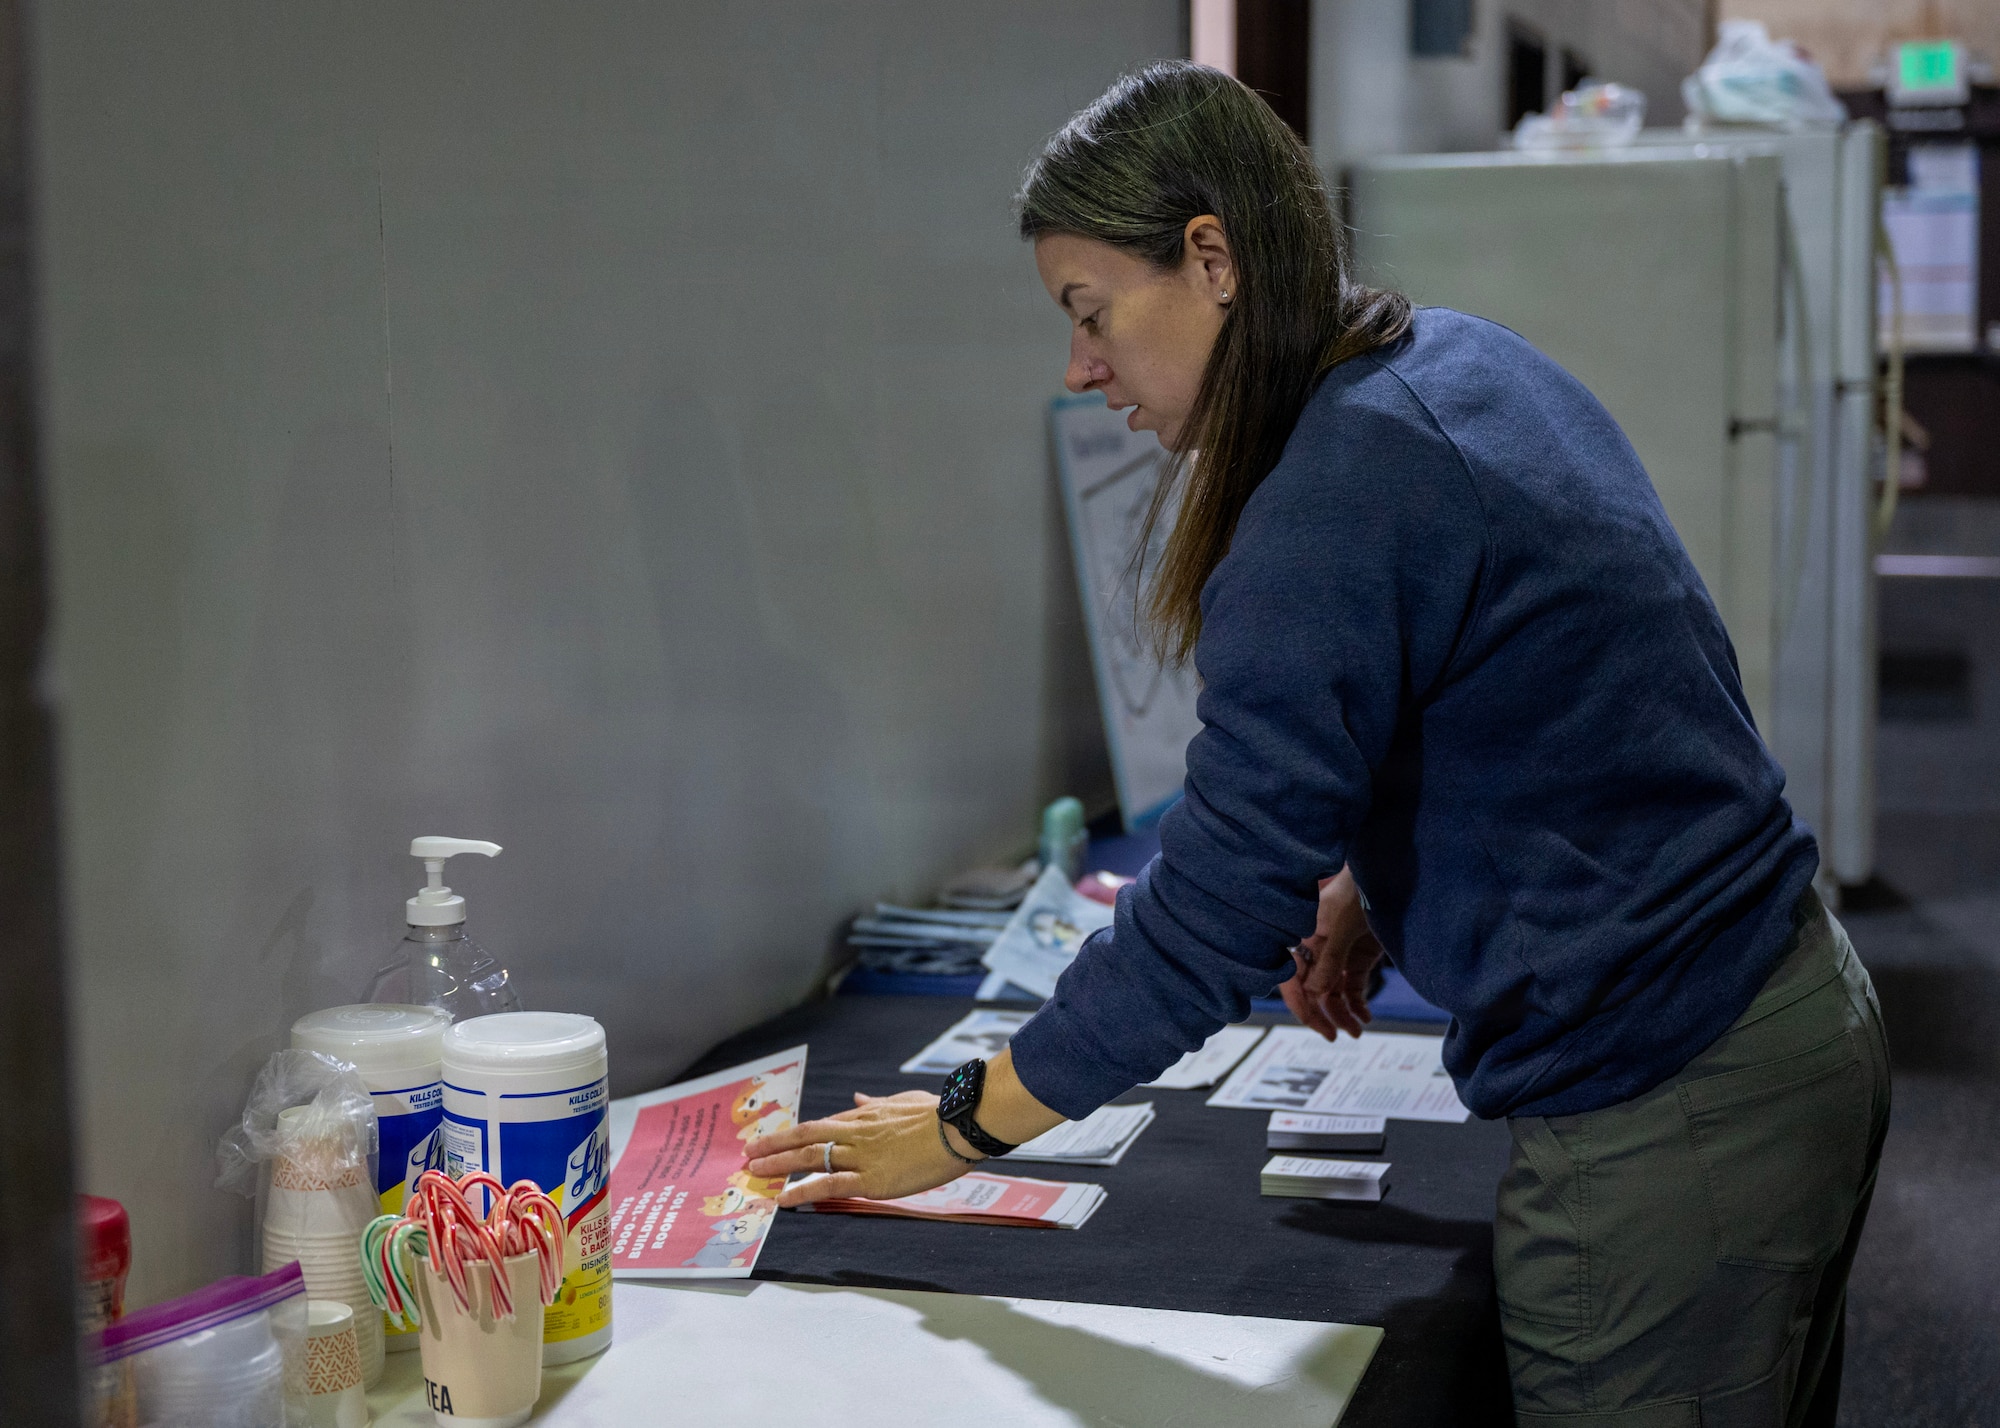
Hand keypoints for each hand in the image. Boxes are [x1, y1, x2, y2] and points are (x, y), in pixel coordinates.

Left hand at [743, 1091, 970, 1207]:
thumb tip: (857, 1098)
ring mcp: (861, 1156)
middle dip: (775, 1145)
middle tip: (750, 1153)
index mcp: (865, 1116)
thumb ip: (878, 1103)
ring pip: (809, 1159)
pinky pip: (828, 1185)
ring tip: (754, 1172)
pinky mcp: (870, 1180)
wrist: (959, 1126)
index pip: (823, 1126)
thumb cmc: (940, 1114)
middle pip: (806, 1137)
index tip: (777, 1139)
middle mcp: (856, 1134)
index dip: (796, 1134)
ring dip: (778, 1165)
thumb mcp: (904, 1101)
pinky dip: (802, 1192)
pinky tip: (782, 1199)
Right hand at [1281, 865, 1381, 1040]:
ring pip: (1334, 993)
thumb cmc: (1359, 890)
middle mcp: (1318, 950)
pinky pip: (1353, 987)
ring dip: (1343, 1014)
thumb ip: (1328, 960)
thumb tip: (1313, 994)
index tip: (1317, 1026)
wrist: (1390, 875)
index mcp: (1304, 939)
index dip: (1301, 1005)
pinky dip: (1358, 1004)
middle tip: (1336, 1037)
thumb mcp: (1341, 925)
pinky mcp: (1359, 957)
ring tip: (1358, 1032)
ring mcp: (1339, 955)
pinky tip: (1365, 1017)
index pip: (1293, 980)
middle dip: (1324, 1015)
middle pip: (1313, 991)